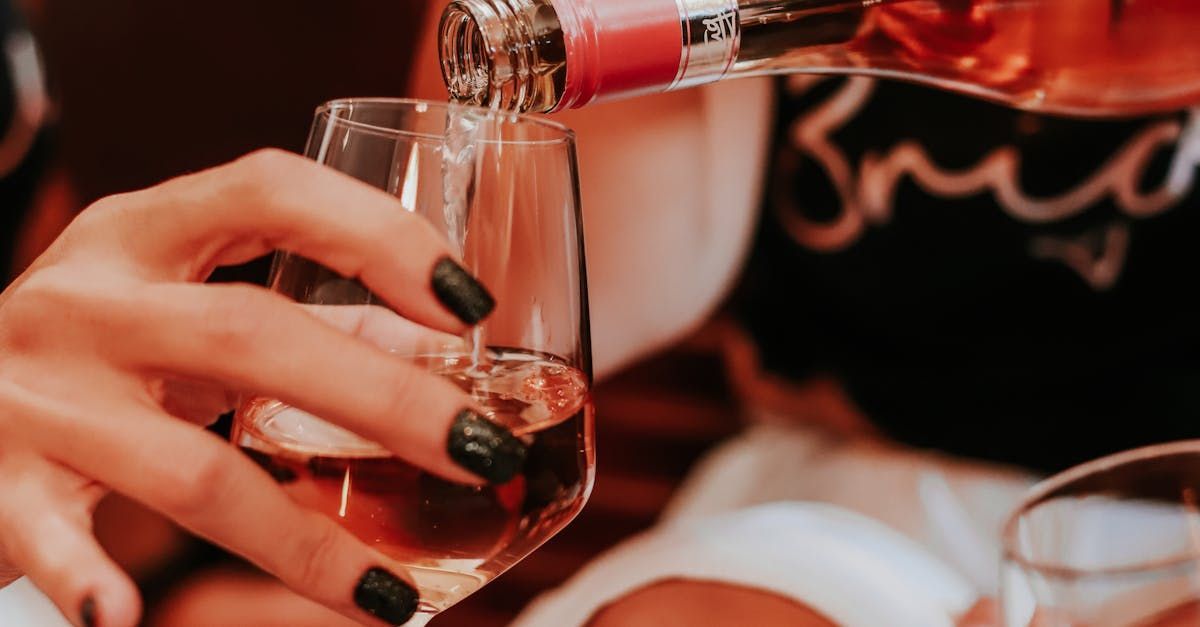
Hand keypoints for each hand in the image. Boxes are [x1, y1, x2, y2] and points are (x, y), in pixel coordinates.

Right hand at [0, 149, 522, 625]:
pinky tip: (126, 621)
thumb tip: (442, 349)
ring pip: (188, 467)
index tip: (468, 302)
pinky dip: (86, 578)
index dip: (378, 236)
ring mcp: (36, 394)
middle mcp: (88, 301)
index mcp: (145, 233)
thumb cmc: (99, 346)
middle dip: (383, 399)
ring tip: (390, 593)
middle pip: (249, 336)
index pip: (271, 194)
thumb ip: (310, 321)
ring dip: (301, 540)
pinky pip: (47, 533)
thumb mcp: (188, 304)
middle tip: (483, 452)